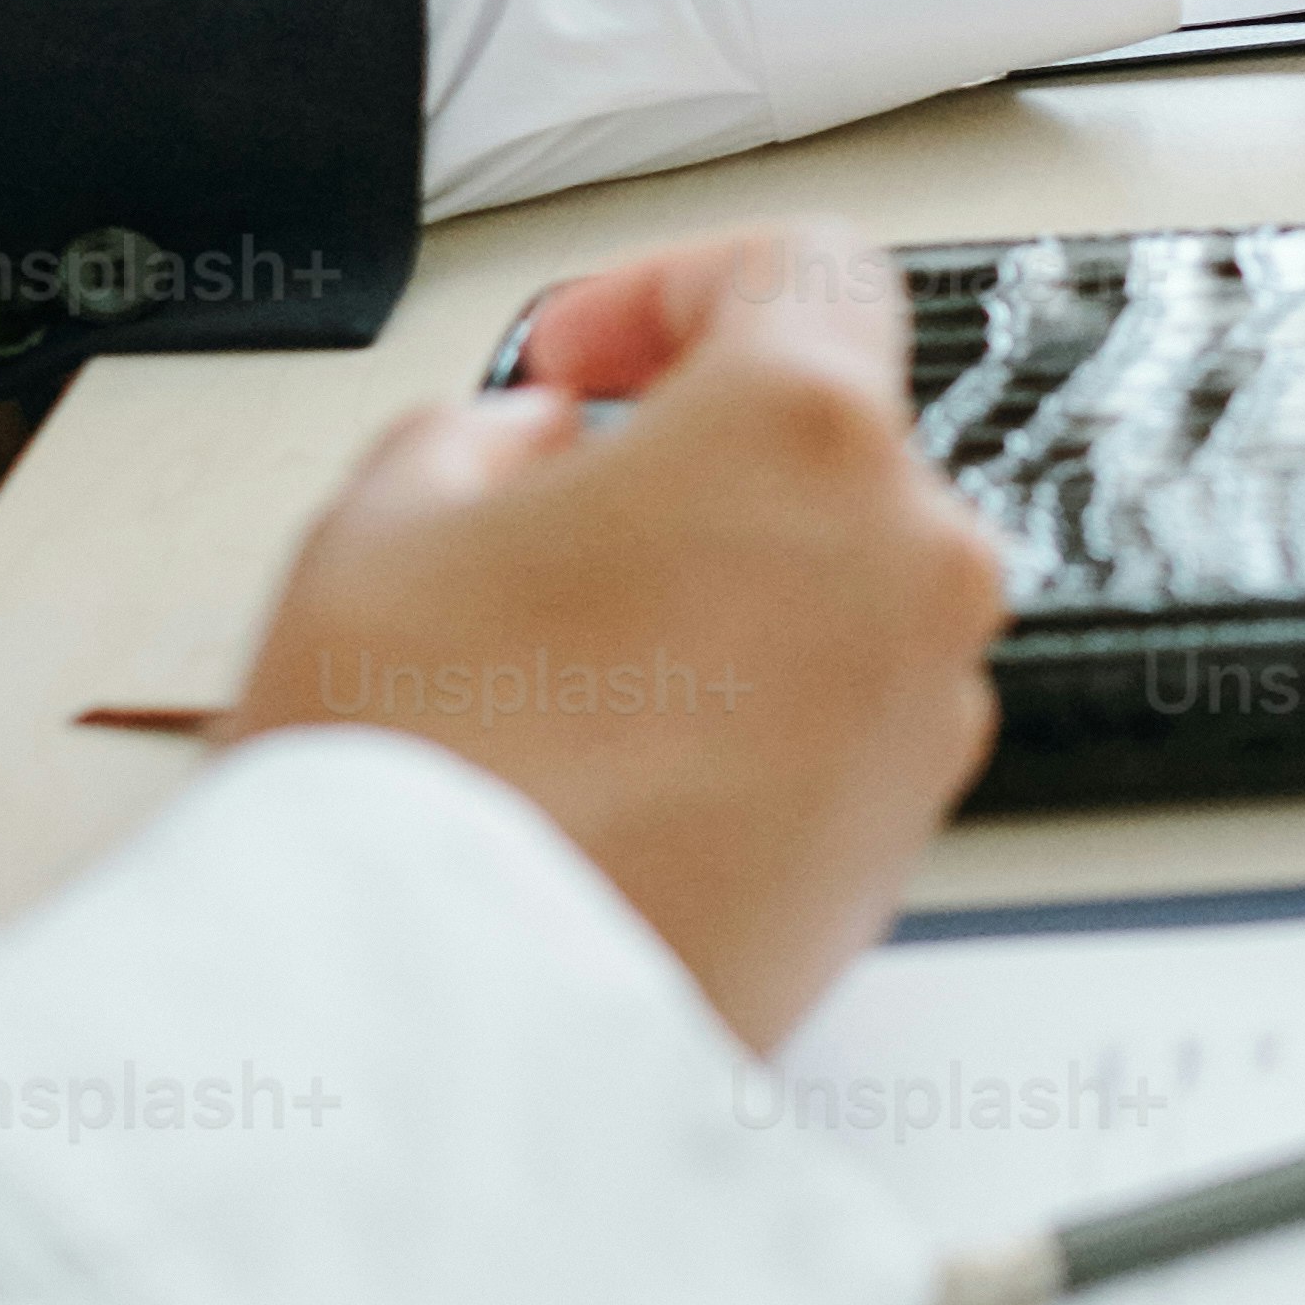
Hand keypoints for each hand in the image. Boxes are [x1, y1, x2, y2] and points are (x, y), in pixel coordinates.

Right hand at [230, 223, 1006, 1049]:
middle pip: (826, 451)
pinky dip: (744, 717)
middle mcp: (913, 566)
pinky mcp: (904, 839)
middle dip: (690, 467)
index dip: (674, 291)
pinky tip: (601, 771)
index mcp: (808, 440)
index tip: (587, 360)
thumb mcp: (378, 523)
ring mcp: (926, 712)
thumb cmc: (415, 782)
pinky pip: (835, 725)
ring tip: (548, 674)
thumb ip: (482, 434)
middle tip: (541, 523)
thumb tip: (537, 449)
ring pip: (832, 596)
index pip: (810, 273)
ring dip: (715, 600)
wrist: (442, 1032)